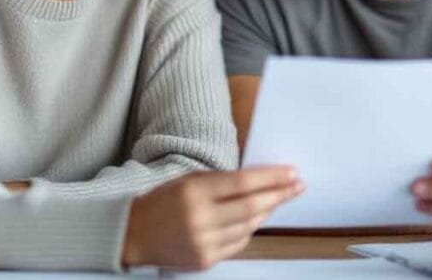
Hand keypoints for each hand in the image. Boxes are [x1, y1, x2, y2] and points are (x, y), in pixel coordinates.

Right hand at [122, 166, 303, 269]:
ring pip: (249, 226)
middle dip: (280, 195)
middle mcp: (200, 218)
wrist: (134, 234)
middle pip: (252, 206)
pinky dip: (249, 229)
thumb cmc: (163, 201)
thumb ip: (222, 181)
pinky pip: (238, 243)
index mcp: (194, 191)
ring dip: (267, 212)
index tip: (292, 173)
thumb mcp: (189, 181)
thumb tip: (261, 180)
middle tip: (297, 186)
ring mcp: (203, 242)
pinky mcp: (205, 260)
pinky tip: (254, 219)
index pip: (243, 182)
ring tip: (276, 199)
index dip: (272, 178)